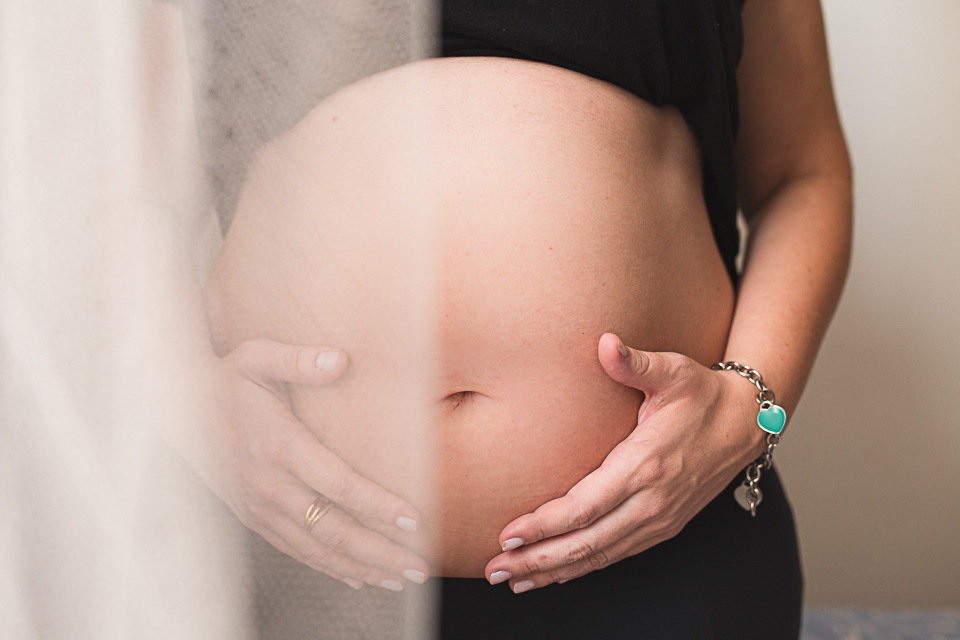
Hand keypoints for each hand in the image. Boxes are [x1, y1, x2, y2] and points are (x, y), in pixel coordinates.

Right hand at [191, 338, 430, 591]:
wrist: (177, 408)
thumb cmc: (226, 379)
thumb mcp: (258, 357)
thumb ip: (299, 360)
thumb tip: (340, 359)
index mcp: (278, 445)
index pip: (337, 484)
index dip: (377, 505)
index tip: (413, 520)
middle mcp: (269, 484)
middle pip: (332, 530)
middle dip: (380, 552)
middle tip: (420, 566)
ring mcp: (258, 506)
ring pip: (316, 549)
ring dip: (361, 568)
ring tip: (399, 579)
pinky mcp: (252, 517)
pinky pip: (295, 550)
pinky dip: (328, 567)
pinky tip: (358, 576)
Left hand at [483, 332, 764, 592]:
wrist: (747, 423)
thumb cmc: (703, 394)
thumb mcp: (673, 371)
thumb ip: (636, 363)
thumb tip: (607, 342)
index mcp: (645, 465)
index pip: (585, 507)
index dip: (544, 525)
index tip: (509, 535)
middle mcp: (651, 501)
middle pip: (586, 542)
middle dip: (538, 560)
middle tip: (495, 570)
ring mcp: (659, 519)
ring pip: (599, 556)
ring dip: (554, 571)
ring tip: (513, 581)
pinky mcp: (663, 526)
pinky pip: (616, 555)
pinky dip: (583, 568)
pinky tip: (555, 574)